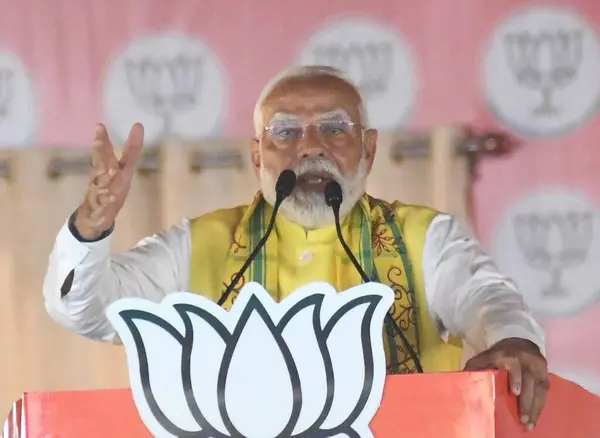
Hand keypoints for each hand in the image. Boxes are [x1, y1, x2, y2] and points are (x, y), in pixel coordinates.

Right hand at [74, 123, 143, 239]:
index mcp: (111, 169)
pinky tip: (110, 196)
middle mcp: (103, 177)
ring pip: (101, 182)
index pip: (116, 153)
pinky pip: (101, 203)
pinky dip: (105, 200)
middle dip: (101, 147)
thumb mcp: (123, 172)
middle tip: (98, 133)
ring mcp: (98, 191)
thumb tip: (139, 126)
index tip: (125, 125)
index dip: (121, 141)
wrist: (93, 218)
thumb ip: (130, 152)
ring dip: (105, 176)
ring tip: (111, 170)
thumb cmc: (110, 191)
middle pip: (102, 161)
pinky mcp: (98, 207)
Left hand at [463, 338, 548, 431]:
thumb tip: (462, 378)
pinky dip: (541, 404)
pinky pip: (544, 389)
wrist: (518, 340)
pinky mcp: (545, 371)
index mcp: (506, 355)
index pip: (514, 366)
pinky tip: (536, 416)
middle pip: (528, 381)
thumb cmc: (498, 353)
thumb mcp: (484, 356)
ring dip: (535, 407)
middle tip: (523, 419)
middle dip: (527, 402)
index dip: (515, 378)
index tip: (515, 392)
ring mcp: (536, 365)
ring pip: (538, 387)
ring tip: (530, 424)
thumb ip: (475, 366)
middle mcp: (524, 360)